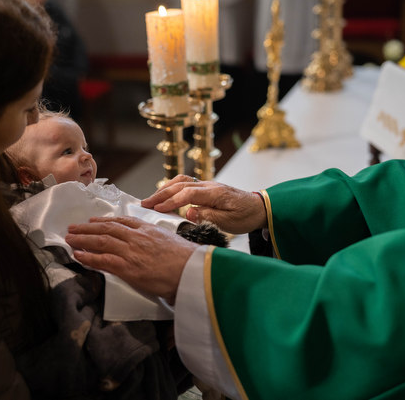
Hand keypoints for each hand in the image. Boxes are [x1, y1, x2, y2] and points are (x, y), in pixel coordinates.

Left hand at [65, 216, 198, 303]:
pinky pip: (103, 260)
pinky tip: (77, 254)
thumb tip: (152, 245)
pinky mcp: (128, 267)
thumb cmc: (188, 261)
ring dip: (82, 239)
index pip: (122, 221)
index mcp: (148, 230)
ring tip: (69, 238)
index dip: (105, 220)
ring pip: (101, 241)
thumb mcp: (171, 241)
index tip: (94, 220)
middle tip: (73, 227)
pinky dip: (88, 256)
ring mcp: (131, 252)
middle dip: (88, 227)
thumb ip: (158, 240)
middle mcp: (137, 237)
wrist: (193, 272)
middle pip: (107, 228)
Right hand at [141, 175, 266, 233]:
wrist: (259, 207)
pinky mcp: (205, 188)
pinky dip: (172, 188)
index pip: (187, 194)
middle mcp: (208, 185)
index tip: (157, 209)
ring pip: (181, 181)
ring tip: (151, 199)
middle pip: (180, 185)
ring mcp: (206, 185)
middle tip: (145, 204)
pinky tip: (165, 195)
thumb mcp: (230, 222)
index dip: (171, 201)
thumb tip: (188, 213)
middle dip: (161, 194)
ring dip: (164, 189)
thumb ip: (208, 217)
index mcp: (214, 193)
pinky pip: (185, 184)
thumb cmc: (246, 216)